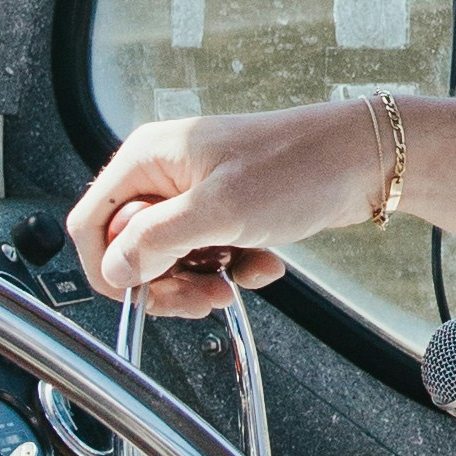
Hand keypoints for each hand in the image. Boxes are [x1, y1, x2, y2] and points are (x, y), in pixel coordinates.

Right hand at [67, 97, 390, 317]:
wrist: (364, 160)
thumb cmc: (298, 167)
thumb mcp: (219, 211)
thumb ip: (156, 241)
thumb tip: (113, 269)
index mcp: (148, 159)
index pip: (91, 222)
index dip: (109, 265)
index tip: (140, 294)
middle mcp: (164, 173)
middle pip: (129, 248)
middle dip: (165, 281)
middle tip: (204, 296)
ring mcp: (194, 192)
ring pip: (170, 258)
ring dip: (202, 280)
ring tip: (238, 277)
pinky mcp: (225, 210)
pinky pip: (207, 255)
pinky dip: (232, 267)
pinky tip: (263, 262)